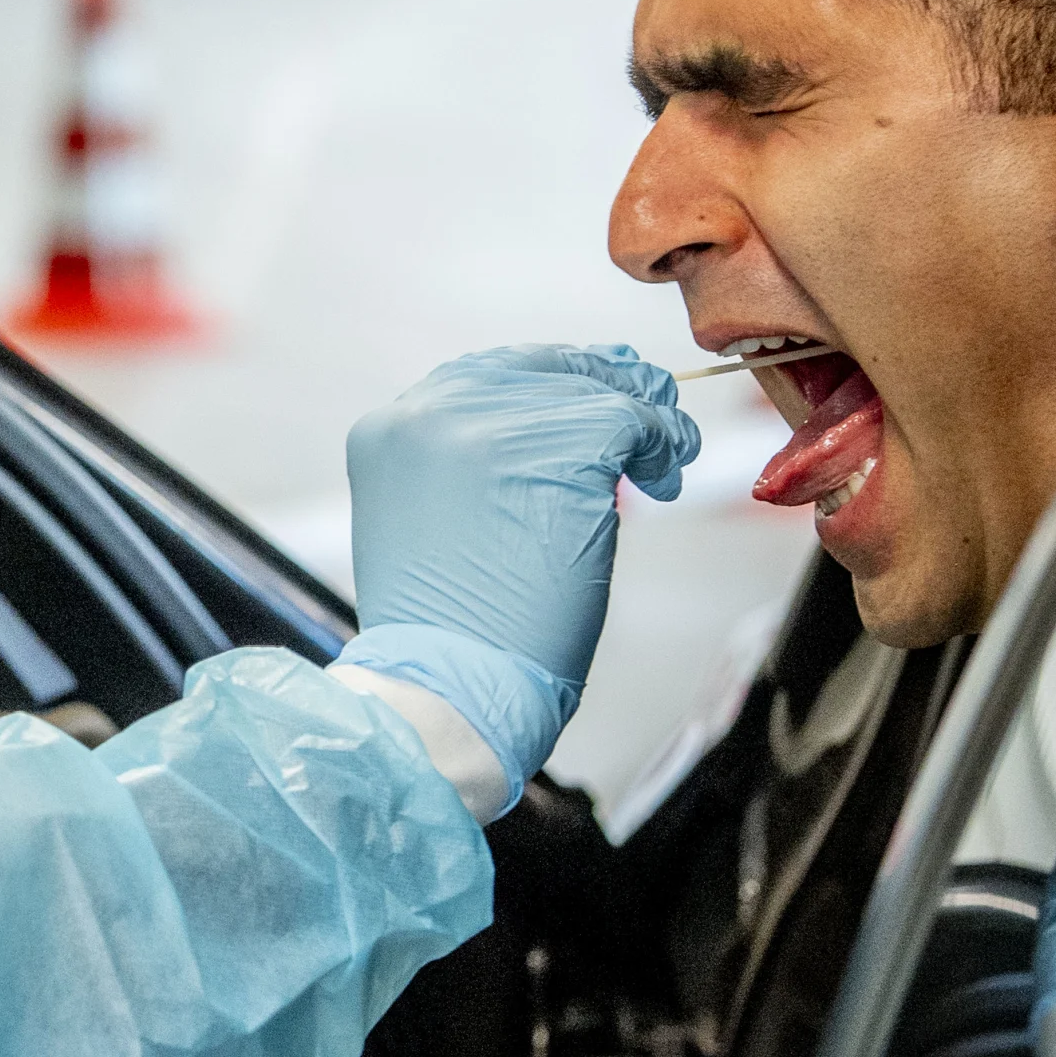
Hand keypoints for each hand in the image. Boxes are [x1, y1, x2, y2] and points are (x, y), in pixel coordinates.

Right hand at [336, 344, 701, 796]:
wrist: (448, 687)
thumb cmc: (447, 632)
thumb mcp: (431, 521)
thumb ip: (470, 465)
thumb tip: (547, 437)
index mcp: (389, 430)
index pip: (483, 376)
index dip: (550, 384)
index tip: (595, 397)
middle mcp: (429, 412)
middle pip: (539, 369)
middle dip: (600, 389)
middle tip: (651, 415)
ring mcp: (492, 426)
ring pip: (590, 391)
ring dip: (640, 419)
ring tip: (666, 453)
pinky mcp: (559, 449)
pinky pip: (631, 422)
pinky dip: (661, 442)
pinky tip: (665, 474)